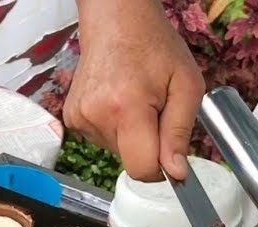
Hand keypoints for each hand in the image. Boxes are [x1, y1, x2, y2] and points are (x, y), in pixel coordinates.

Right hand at [65, 0, 204, 180]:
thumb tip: (176, 174)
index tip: (170, 154)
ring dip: (130, 136)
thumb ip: (180, 132)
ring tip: (134, 100)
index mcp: (127, 108)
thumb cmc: (155, 46)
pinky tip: (117, 102)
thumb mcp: (186, 85)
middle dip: (148, 145)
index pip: (142, 169)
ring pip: (116, 152)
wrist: (116, 21)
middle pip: (130, 161)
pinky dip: (114, 129)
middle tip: (153, 109)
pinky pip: (101, 140)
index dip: (161, 169)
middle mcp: (97, 116)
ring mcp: (79, 118)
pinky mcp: (71, 118)